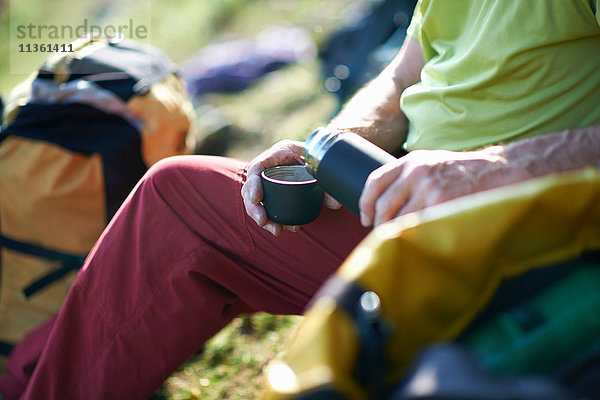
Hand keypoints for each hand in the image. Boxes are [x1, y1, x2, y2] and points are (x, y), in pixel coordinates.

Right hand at [241, 140, 340, 235]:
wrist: (324, 157)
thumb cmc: (322, 158)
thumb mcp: (324, 165)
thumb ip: (329, 182)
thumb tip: (336, 203)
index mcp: (281, 152)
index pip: (258, 166)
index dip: (253, 183)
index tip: (257, 199)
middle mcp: (271, 165)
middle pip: (251, 187)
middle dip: (254, 207)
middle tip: (263, 221)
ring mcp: (271, 179)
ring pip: (255, 200)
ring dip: (262, 217)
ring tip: (276, 230)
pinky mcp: (274, 191)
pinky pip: (265, 206)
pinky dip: (270, 219)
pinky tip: (280, 228)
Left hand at [358, 148, 517, 226]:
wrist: (496, 171)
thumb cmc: (462, 171)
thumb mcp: (431, 163)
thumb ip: (408, 177)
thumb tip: (383, 204)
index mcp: (410, 161)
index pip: (375, 181)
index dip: (365, 202)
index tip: (365, 217)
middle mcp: (416, 172)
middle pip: (384, 204)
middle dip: (379, 224)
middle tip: (380, 234)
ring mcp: (429, 188)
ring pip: (400, 219)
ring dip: (397, 233)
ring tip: (401, 240)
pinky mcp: (441, 204)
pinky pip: (419, 226)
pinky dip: (415, 235)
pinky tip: (419, 239)